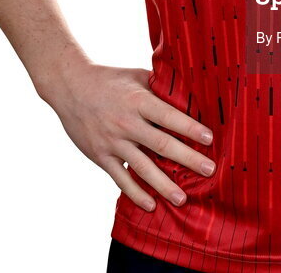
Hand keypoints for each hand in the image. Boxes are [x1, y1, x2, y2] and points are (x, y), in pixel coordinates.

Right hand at [42, 62, 214, 211]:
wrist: (70, 87)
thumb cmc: (109, 79)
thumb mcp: (136, 75)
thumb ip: (159, 85)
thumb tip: (188, 90)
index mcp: (138, 100)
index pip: (168, 116)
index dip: (189, 127)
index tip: (209, 139)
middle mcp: (127, 122)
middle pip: (161, 144)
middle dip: (188, 159)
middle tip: (209, 171)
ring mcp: (113, 141)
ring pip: (142, 167)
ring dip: (164, 185)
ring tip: (182, 199)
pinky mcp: (100, 155)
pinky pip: (120, 178)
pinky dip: (135, 193)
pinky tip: (150, 205)